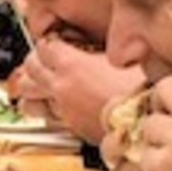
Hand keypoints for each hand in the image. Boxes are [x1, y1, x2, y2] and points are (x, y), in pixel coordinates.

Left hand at [17, 37, 142, 145]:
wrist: (142, 124)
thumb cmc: (139, 91)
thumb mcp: (124, 58)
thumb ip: (108, 51)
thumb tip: (111, 43)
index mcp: (71, 65)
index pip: (44, 45)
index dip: (49, 41)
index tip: (56, 41)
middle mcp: (61, 88)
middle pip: (30, 69)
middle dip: (35, 62)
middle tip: (45, 59)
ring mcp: (63, 110)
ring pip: (28, 100)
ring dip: (32, 92)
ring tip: (41, 86)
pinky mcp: (71, 129)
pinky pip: (49, 118)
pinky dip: (49, 110)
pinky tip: (62, 106)